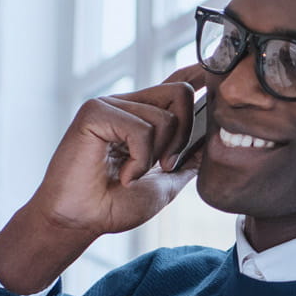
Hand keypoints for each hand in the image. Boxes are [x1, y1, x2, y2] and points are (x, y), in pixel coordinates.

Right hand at [0, 65, 207, 292]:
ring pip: (163, 118)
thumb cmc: (113, 205)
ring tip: (131, 174)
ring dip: (154, 157)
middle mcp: (126, 104)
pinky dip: (138, 160)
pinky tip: (121, 174)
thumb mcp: (163, 183)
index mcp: (140, 116)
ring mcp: (109, 105)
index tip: (215, 77)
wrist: (80, 221)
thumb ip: (185, 162)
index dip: (198, 75)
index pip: (174, 83)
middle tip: (163, 165)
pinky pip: (141, 129)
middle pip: (180, 93)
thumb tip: (208, 144)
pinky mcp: (94, 112)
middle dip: (182, 136)